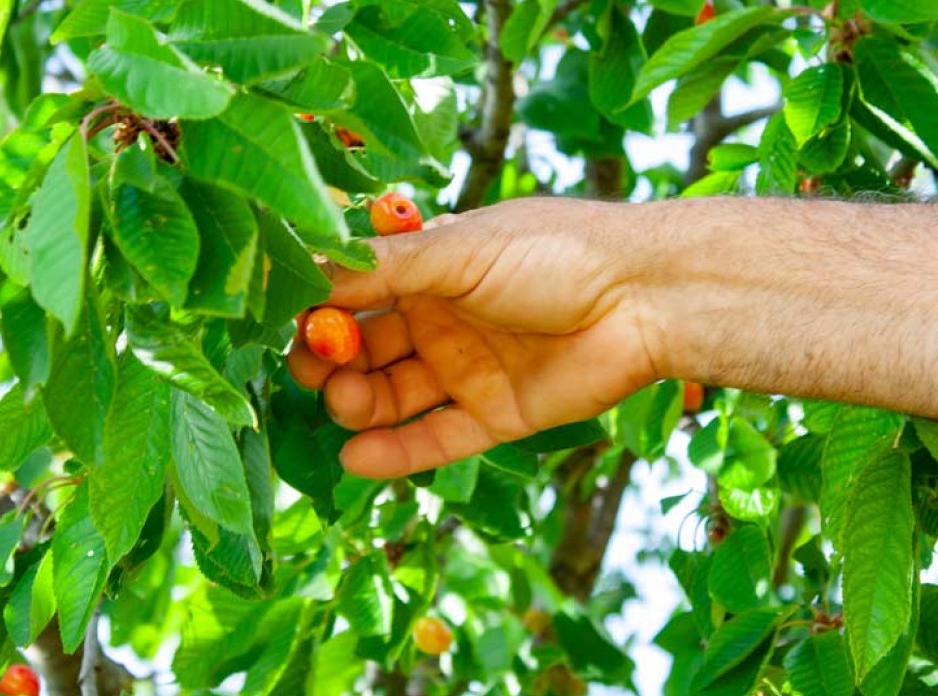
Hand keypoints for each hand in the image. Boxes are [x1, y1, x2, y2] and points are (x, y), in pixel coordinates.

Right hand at [287, 198, 659, 477]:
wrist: (647, 298)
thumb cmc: (554, 253)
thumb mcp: (458, 250)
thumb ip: (382, 268)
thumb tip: (301, 265)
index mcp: (429, 269)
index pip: (354, 294)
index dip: (320, 311)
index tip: (289, 324)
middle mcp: (440, 319)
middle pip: (364, 350)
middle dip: (331, 361)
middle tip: (314, 370)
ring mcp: (467, 371)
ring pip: (392, 397)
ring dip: (357, 403)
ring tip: (344, 405)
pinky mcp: (495, 417)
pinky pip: (435, 440)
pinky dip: (395, 453)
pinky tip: (356, 457)